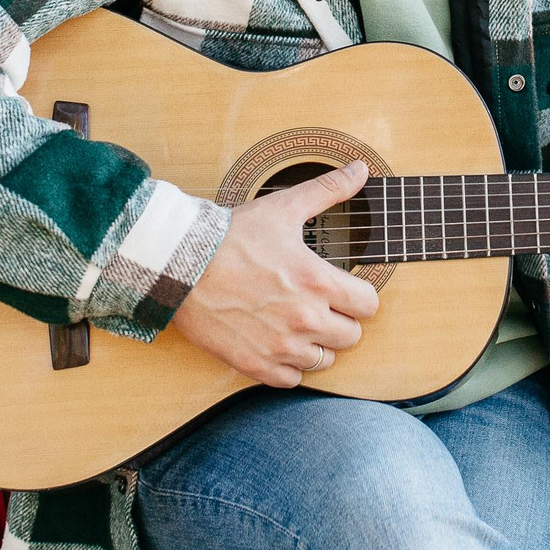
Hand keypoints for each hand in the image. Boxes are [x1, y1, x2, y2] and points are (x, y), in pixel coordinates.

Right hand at [170, 161, 381, 388]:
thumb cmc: (231, 236)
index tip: (344, 289)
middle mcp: (305, 319)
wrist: (179, 265)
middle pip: (351, 336)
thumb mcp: (283, 207)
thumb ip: (328, 189)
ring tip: (297, 323)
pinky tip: (278, 343)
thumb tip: (361, 169)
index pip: (369, 306)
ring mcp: (281, 346)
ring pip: (324, 361)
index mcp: (318, 282)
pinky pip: (292, 380)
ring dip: (316, 344)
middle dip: (340, 320)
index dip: (359, 296)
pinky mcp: (255, 364)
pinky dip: (289, 366)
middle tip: (318, 305)